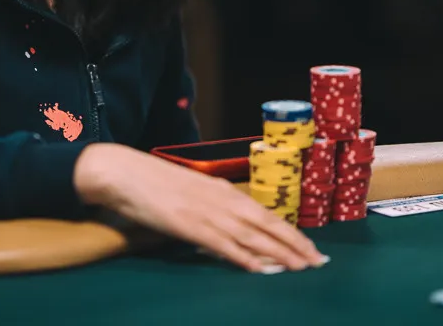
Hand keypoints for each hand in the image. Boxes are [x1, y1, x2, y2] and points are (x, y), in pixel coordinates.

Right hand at [73, 143, 326, 272]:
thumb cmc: (153, 182)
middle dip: (295, 244)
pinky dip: (244, 258)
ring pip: (253, 236)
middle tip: (319, 262)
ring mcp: (207, 213)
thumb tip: (229, 226)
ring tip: (301, 268)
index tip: (310, 246)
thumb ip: (211, 206)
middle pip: (267, 225)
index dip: (290, 231)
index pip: (265, 213)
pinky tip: (261, 270)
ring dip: (279, 254)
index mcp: (223, 190)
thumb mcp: (191, 191)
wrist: (124, 172)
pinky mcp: (190, 226)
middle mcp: (222, 199)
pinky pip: (223, 246)